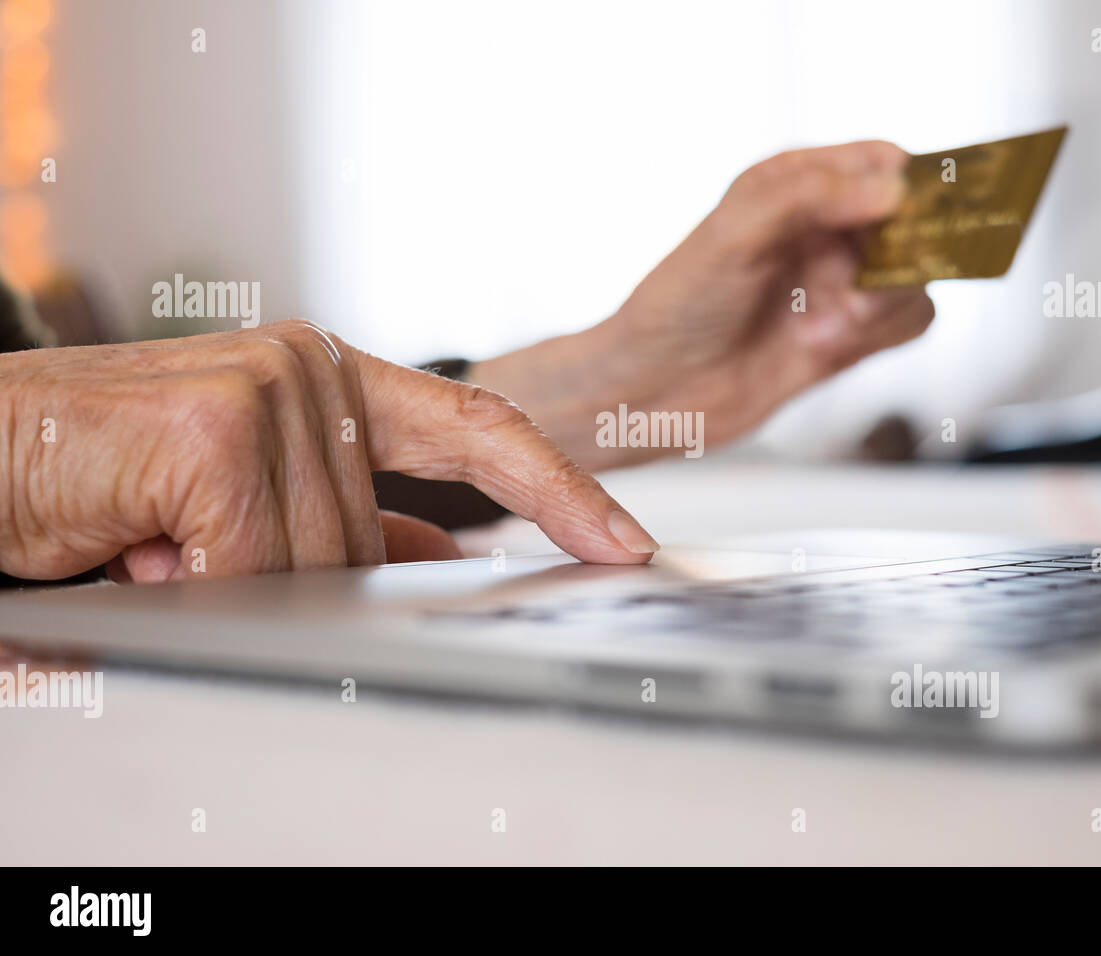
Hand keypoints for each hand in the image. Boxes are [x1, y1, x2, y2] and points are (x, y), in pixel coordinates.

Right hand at [0, 320, 658, 582]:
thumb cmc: (104, 473)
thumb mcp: (248, 499)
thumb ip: (345, 519)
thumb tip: (439, 556)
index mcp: (331, 380)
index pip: (478, 428)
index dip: (560, 488)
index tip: (622, 540)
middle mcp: (311, 368)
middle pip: (377, 541)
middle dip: (298, 582)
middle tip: (191, 552)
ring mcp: (273, 388)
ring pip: (319, 565)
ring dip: (233, 585)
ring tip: (155, 540)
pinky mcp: (221, 428)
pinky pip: (257, 568)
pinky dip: (199, 587)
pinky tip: (143, 545)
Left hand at [472, 140, 934, 467]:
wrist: (656, 392)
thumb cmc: (677, 306)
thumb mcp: (734, 233)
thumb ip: (809, 197)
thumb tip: (892, 189)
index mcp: (795, 184)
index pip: (882, 161)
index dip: (905, 186)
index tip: (901, 219)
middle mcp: (824, 228)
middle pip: (912, 221)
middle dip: (895, 256)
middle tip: (850, 285)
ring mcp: (839, 282)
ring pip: (916, 274)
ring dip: (883, 302)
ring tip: (823, 326)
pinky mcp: (850, 333)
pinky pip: (910, 321)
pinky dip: (881, 334)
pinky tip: (822, 346)